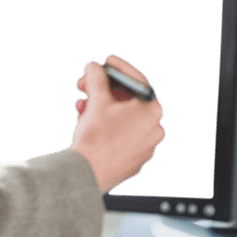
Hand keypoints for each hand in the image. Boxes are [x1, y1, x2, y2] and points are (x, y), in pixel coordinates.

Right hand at [69, 55, 164, 194]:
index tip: (106, 63)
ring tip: (82, 107)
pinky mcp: (134, 159)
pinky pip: (120, 135)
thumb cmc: (97, 137)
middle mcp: (154, 129)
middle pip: (128, 101)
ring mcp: (145, 147)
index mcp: (152, 112)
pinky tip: (87, 123)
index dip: (119, 69)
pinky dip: (105, 126)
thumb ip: (97, 79)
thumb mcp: (97, 101)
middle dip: (104, 91)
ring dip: (101, 108)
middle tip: (86, 86)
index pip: (138, 82)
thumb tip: (94, 68)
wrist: (87, 173)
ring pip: (122, 119)